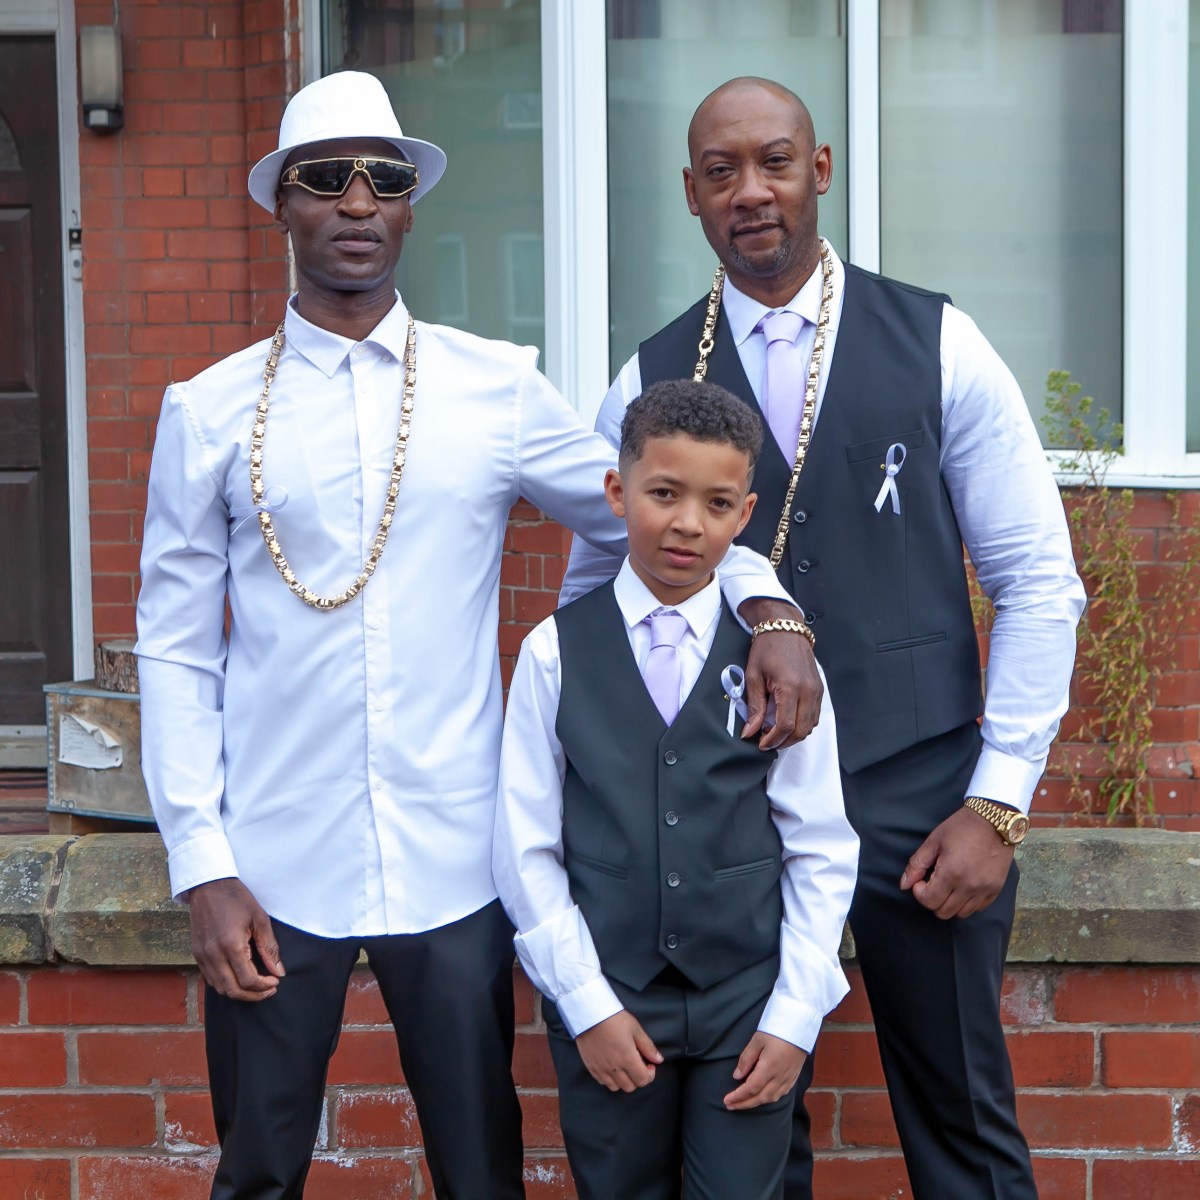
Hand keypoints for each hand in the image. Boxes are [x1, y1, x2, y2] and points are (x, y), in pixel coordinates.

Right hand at [186, 877, 285, 1000]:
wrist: (208, 885)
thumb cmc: (236, 898)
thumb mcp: (260, 919)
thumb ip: (269, 948)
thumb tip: (278, 971)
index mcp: (231, 946)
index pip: (248, 980)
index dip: (264, 986)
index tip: (276, 981)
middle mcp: (213, 955)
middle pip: (232, 990)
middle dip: (253, 995)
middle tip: (269, 989)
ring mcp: (202, 956)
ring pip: (220, 988)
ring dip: (239, 992)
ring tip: (256, 985)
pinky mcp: (197, 954)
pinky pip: (210, 978)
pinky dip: (225, 983)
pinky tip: (239, 976)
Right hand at [575, 1010, 662, 1091]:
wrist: (589, 1013)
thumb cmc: (614, 1018)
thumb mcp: (635, 1028)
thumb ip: (648, 1046)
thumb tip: (659, 1060)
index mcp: (627, 1058)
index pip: (642, 1080)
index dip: (650, 1075)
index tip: (649, 1064)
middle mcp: (614, 1067)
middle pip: (630, 1087)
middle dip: (638, 1078)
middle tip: (638, 1064)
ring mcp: (600, 1068)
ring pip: (616, 1087)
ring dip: (624, 1080)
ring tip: (624, 1066)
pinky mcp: (590, 1066)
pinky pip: (602, 1082)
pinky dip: (610, 1079)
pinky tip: (612, 1066)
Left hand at [724, 1032, 806, 1109]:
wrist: (800, 1026)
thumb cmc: (777, 1030)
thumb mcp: (757, 1040)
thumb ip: (746, 1059)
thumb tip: (737, 1076)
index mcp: (769, 1068)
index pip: (750, 1089)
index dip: (738, 1097)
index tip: (727, 1101)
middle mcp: (780, 1077)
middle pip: (760, 1098)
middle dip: (744, 1104)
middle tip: (731, 1106)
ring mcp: (788, 1079)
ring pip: (771, 1098)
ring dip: (756, 1103)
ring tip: (743, 1103)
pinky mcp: (793, 1077)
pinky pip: (780, 1094)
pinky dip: (768, 1099)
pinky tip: (762, 1097)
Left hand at [737, 599, 822, 749]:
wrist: (785, 629)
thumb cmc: (767, 649)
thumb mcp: (754, 676)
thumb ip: (754, 706)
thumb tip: (750, 731)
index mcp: (790, 687)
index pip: (785, 725)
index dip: (772, 740)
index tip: (760, 743)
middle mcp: (808, 691)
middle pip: (801, 731)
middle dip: (783, 742)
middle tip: (767, 742)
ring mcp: (817, 691)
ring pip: (810, 726)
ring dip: (794, 735)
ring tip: (775, 732)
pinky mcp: (819, 690)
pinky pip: (814, 716)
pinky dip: (802, 724)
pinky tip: (787, 721)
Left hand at [899, 805, 1014, 919]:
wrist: (994, 819)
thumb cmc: (961, 827)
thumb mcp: (933, 841)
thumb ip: (916, 865)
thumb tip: (905, 885)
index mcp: (951, 873)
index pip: (929, 901)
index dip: (919, 892)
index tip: (921, 880)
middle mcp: (969, 886)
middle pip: (944, 912)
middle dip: (933, 900)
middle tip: (933, 882)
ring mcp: (985, 889)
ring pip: (961, 913)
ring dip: (950, 903)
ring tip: (949, 884)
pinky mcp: (996, 889)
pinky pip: (979, 908)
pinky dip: (968, 902)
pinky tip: (964, 886)